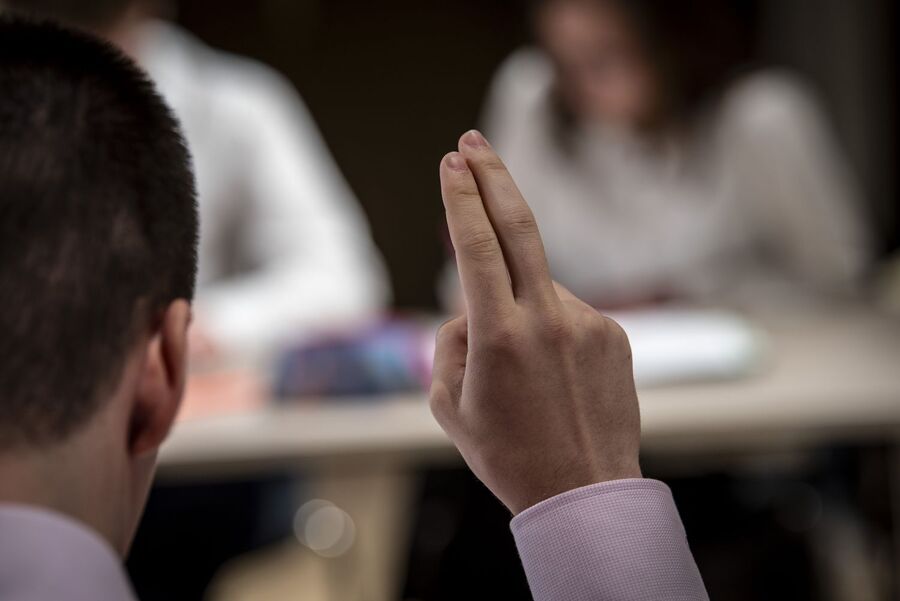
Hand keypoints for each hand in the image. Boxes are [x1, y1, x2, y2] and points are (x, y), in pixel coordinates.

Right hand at [430, 130, 641, 514]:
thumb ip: (451, 343)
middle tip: (473, 141)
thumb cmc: (506, 455)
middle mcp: (548, 319)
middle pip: (519, 226)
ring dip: (520, 307)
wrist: (584, 494)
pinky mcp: (616, 334)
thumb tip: (472, 308)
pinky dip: (550, 329)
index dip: (461, 197)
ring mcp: (587, 323)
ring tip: (526, 374)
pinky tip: (555, 377)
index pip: (476, 245)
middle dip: (492, 176)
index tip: (452, 162)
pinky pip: (568, 313)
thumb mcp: (449, 406)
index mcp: (500, 337)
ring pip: (539, 288)